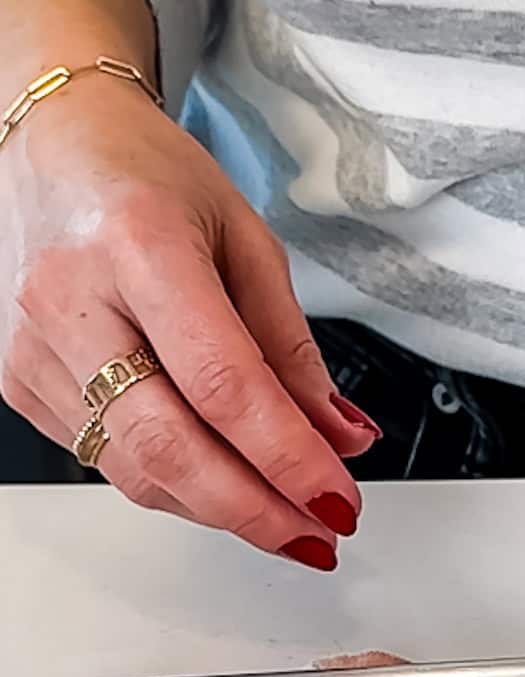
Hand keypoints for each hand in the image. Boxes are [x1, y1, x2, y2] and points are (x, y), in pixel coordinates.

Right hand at [0, 73, 376, 564]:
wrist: (53, 142)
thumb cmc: (146, 177)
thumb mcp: (246, 241)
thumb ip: (293, 349)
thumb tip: (339, 437)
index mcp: (138, 244)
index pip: (223, 386)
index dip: (287, 459)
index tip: (338, 501)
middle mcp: (70, 299)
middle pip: (169, 447)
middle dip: (257, 511)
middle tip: (318, 534)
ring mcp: (32, 346)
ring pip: (136, 470)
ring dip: (222, 508)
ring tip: (286, 515)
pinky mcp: (18, 381)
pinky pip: (108, 460)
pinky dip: (175, 483)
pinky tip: (220, 478)